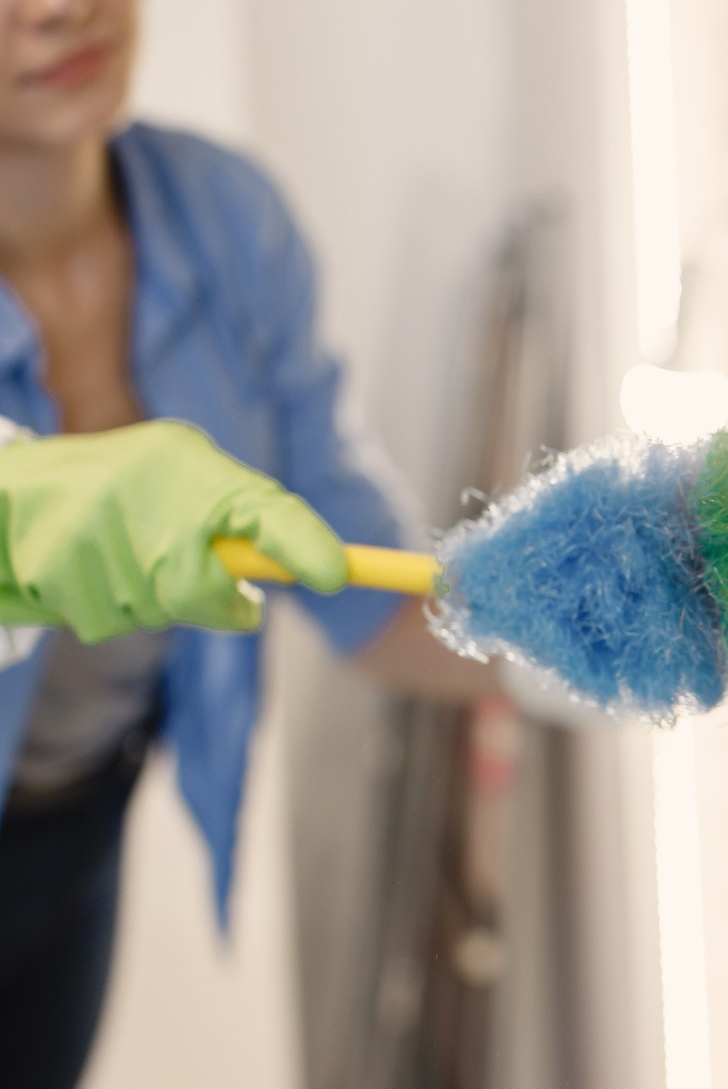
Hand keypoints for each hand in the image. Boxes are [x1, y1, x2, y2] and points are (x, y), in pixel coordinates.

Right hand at [0, 419, 347, 641]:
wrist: (13, 490)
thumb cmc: (119, 479)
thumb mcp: (185, 468)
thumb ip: (242, 515)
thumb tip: (300, 571)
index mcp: (189, 469)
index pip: (264, 510)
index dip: (304, 547)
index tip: (335, 577)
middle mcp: (147, 501)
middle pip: (206, 596)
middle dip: (210, 600)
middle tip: (186, 569)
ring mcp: (98, 542)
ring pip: (159, 613)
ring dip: (148, 596)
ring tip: (117, 549)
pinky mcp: (57, 578)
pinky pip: (110, 620)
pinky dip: (103, 601)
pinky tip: (84, 564)